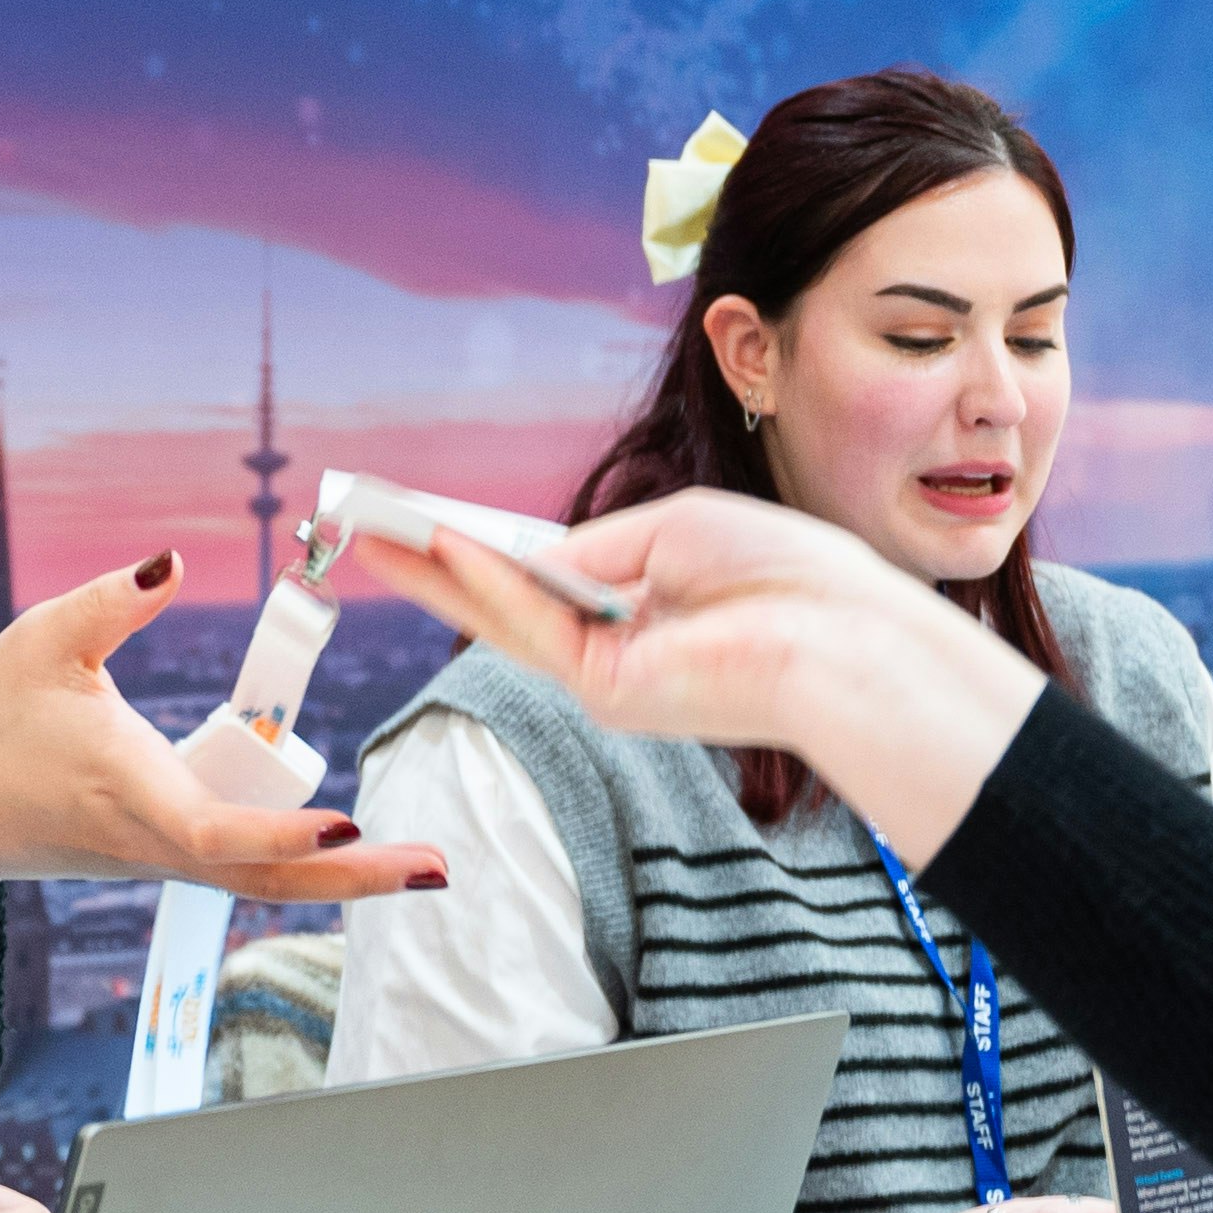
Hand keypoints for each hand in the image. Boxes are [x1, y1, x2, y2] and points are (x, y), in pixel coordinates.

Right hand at [0, 554, 449, 906]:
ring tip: (424, 862)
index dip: (279, 834)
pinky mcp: (168, 857)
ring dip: (346, 877)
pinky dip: (308, 865)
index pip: (214, 830)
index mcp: (127, 790)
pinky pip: (248, 872)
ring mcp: (164, 858)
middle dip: (354, 877)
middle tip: (435, 864)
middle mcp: (155, 839)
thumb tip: (171, 560)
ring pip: (265, 883)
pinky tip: (363, 853)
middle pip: (268, 879)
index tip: (346, 821)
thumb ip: (108, 600)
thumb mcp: (41, 641)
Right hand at [350, 489, 1047, 857]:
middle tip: (371, 532)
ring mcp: (607, 677)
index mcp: (642, 607)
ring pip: (503, 619)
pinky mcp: (609, 691)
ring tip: (376, 536)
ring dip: (436, 575)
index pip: (546, 578)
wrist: (841, 635)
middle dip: (436, 566)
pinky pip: (533, 628)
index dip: (485, 550)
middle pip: (505, 603)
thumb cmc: (782, 573)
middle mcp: (616, 650)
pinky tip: (445, 547)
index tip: (428, 520)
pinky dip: (486, 585)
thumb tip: (525, 558)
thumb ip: (593, 548)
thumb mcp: (676, 530)